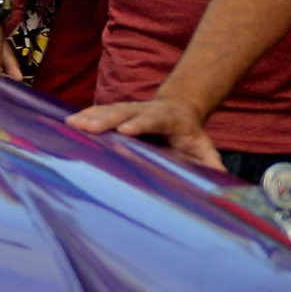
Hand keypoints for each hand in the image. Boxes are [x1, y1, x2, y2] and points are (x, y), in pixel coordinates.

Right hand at [67, 95, 220, 166]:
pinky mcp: (118, 112)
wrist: (179, 109)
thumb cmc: (190, 135)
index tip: (126, 130)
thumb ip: (211, 164)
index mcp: (167, 119)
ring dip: (89, 116)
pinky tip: (69, 122)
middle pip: (123, 112)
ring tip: (71, 123)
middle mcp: (145, 110)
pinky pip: (100, 112)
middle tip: (87, 126)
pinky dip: (85, 116)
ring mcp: (129, 109)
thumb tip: (221, 182)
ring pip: (108, 110)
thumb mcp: (204, 149)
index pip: (152, 120)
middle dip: (105, 119)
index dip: (140, 124)